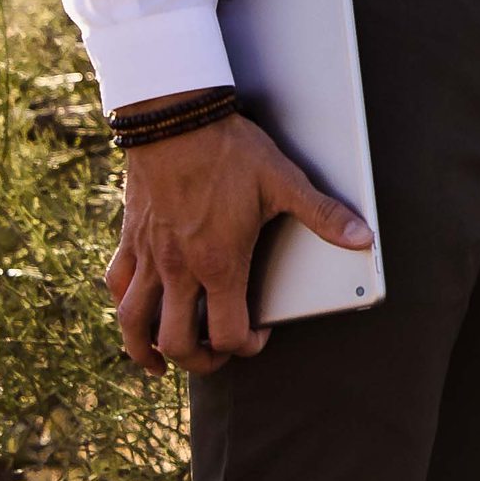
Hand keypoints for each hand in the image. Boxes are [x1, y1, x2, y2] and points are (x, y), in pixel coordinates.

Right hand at [108, 114, 371, 374]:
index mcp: (219, 264)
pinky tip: (134, 308)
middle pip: (177, 342)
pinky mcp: (130, 238)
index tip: (257, 337)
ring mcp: (150, 256)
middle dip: (198, 361)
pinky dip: (123, 304)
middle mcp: (179, 269)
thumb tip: (362, 238)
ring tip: (162, 360)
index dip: (245, 347)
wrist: (174, 118)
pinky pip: (116, 283)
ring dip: (146, 350)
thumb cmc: (229, 151)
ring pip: (133, 323)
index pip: (226, 335)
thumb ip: (323, 214)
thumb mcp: (283, 181)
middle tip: (213, 356)